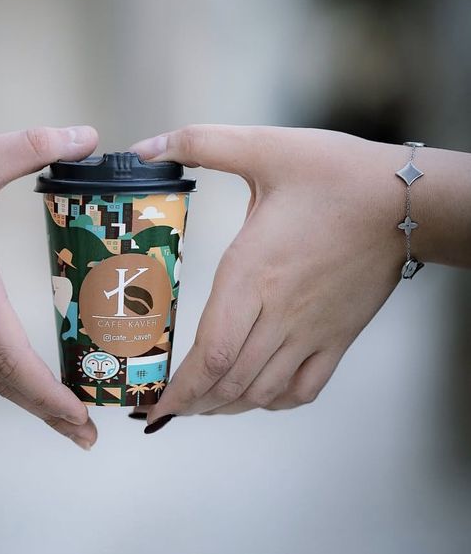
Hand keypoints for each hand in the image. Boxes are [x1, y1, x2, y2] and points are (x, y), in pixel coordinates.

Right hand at [0, 126, 98, 448]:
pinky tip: (18, 371)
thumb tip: (87, 136)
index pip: (11, 358)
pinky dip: (1, 373)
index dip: (49, 395)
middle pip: (3, 380)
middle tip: (86, 435)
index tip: (81, 418)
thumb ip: (32, 146)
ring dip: (24, 396)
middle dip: (47, 412)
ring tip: (63, 412)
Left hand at [131, 125, 407, 423]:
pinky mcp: (338, 337)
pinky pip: (305, 388)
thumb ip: (202, 143)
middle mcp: (280, 313)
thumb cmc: (335, 176)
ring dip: (226, 406)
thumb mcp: (263, 148)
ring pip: (263, 391)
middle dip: (193, 403)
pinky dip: (275, 401)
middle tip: (166, 409)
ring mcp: (313, 331)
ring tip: (201, 407)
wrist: (405, 199)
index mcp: (254, 274)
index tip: (155, 404)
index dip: (181, 388)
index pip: (213, 353)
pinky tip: (258, 396)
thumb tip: (147, 147)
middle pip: (231, 382)